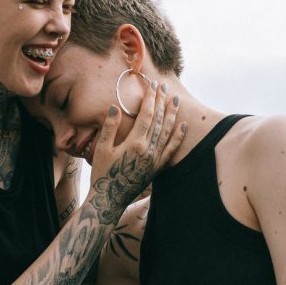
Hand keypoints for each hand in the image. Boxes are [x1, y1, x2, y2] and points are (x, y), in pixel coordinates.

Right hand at [88, 82, 184, 223]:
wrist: (109, 199)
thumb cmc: (102, 174)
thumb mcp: (102, 149)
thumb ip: (109, 128)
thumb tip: (115, 107)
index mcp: (134, 143)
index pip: (147, 115)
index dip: (150, 98)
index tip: (152, 85)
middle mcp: (148, 150)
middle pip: (159, 120)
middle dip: (162, 101)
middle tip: (164, 86)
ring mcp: (155, 159)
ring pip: (168, 132)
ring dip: (172, 115)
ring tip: (175, 100)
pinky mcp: (157, 168)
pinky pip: (171, 150)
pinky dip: (179, 137)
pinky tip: (183, 126)